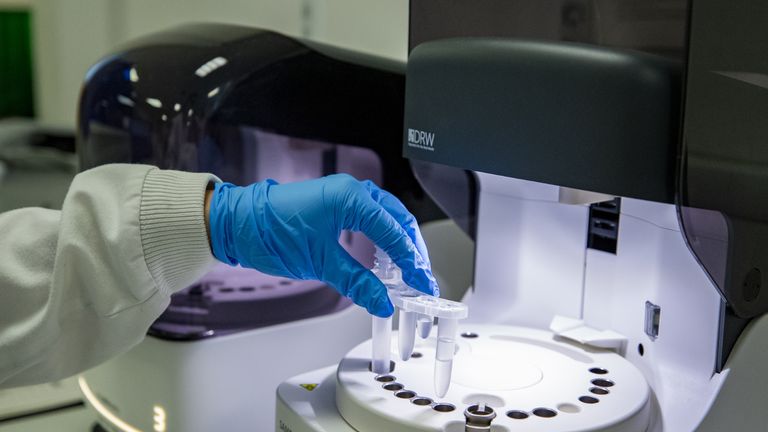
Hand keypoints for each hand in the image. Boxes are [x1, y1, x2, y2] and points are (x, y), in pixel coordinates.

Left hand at [206, 174, 438, 316]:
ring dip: (400, 243)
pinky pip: (370, 218)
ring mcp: (343, 194)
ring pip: (387, 217)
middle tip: (421, 278)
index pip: (394, 231)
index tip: (420, 281)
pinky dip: (383, 237)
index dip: (411, 260)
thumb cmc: (270, 232)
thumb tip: (381, 300)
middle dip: (412, 250)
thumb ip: (356, 282)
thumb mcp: (319, 263)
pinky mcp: (335, 203)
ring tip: (408, 271)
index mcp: (351, 197)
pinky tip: (385, 258)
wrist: (239, 223)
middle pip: (398, 220)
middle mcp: (351, 190)